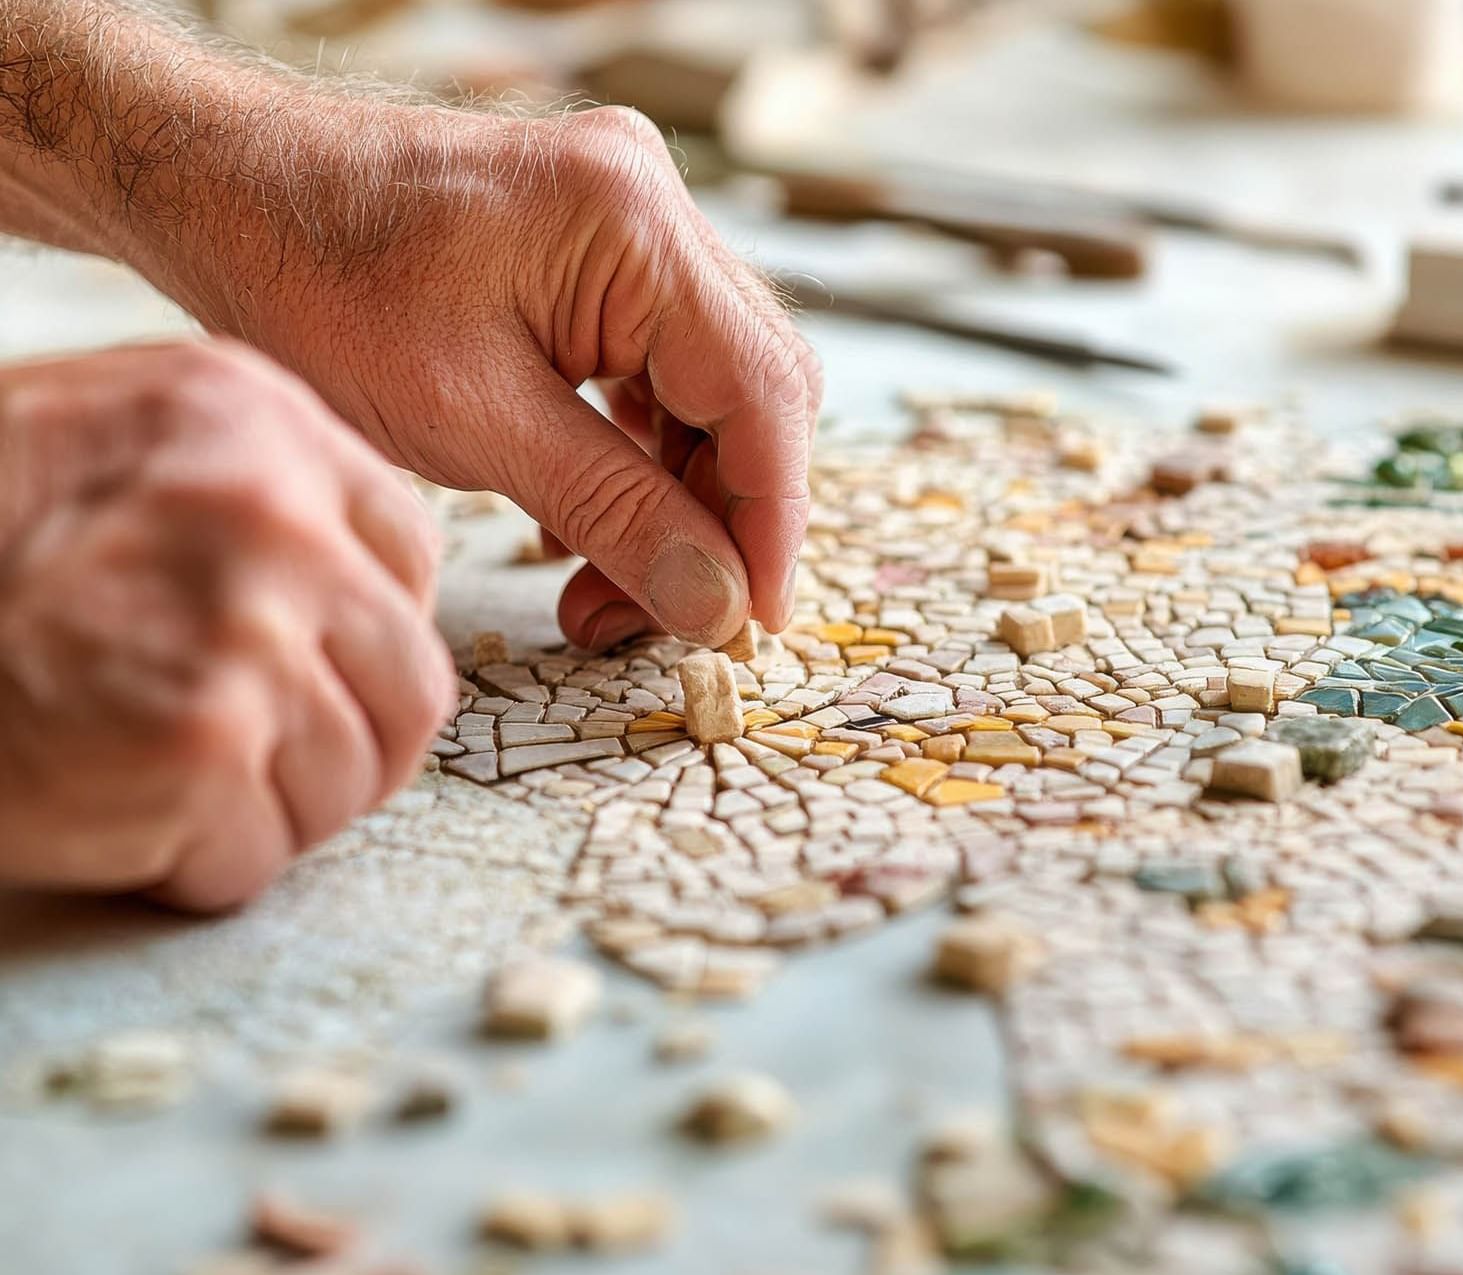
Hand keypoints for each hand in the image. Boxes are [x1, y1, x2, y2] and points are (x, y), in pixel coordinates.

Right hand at [0, 341, 454, 910]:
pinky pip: (257, 857)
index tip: (312, 672)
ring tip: (156, 779)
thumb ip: (247, 493)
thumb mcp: (112, 445)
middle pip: (411, 688)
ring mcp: (240, 627)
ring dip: (265, 813)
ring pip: (351, 784)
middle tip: (249, 763)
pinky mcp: (197, 743)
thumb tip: (370, 589)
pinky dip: (191, 868)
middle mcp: (268, 510)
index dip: (366, 638)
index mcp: (254, 417)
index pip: (412, 555)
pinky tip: (111, 816)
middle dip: (344, 748)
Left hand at [189, 105, 821, 652]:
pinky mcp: (598, 255)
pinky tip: (595, 520)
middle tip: (668, 616)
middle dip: (720, 519)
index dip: (771, 520)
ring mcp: (628, 226)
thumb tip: (717, 602)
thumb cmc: (316, 281)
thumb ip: (614, 511)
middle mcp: (652, 208)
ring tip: (605, 590)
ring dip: (677, 501)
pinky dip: (641, 457)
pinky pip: (659, 371)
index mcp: (631, 225)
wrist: (223, 193)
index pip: (762, 392)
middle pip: (752, 392)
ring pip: (711, 392)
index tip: (753, 620)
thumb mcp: (470, 420)